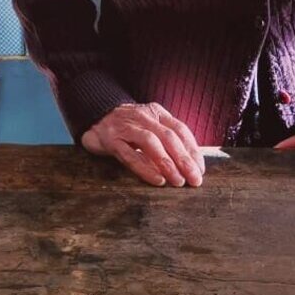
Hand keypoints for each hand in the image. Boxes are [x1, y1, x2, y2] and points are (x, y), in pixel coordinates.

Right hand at [81, 102, 204, 187]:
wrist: (94, 118)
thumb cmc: (128, 128)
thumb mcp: (149, 127)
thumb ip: (166, 140)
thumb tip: (190, 165)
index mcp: (156, 112)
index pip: (180, 129)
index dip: (192, 150)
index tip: (200, 170)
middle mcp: (143, 117)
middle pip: (169, 136)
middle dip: (184, 159)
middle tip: (194, 180)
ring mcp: (126, 127)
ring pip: (151, 143)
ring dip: (167, 163)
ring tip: (178, 182)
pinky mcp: (111, 139)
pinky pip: (130, 155)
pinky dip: (145, 168)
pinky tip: (157, 180)